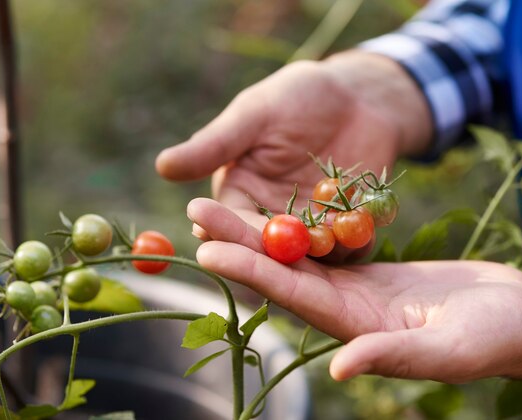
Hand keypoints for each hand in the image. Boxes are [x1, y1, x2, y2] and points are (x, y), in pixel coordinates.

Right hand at [157, 52, 431, 232]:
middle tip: (273, 250)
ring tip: (320, 242)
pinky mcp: (346, 226)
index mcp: (240, 192)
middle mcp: (271, 215)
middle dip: (269, 247)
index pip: (228, 217)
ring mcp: (310, 225)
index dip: (222, 226)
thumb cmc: (298, 97)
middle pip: (267, 243)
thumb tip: (163, 166)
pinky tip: (359, 232)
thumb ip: (215, 144)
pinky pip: (349, 239)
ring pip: (309, 248)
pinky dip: (352, 239)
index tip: (212, 229)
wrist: (357, 97)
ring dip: (314, 248)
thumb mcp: (254, 115)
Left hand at [187, 197, 521, 385]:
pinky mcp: (370, 271)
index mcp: (356, 328)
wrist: (520, 317)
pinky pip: (325, 245)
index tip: (209, 250)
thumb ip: (396, 356)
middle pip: (282, 271)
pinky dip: (297, 227)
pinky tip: (272, 206)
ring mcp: (355, 289)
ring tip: (218, 200)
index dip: (251, 272)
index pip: (292, 296)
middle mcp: (344, 309)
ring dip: (258, 229)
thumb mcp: (450, 349)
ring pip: (297, 255)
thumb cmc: (496, 337)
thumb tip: (340, 366)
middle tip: (196, 210)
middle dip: (239, 241)